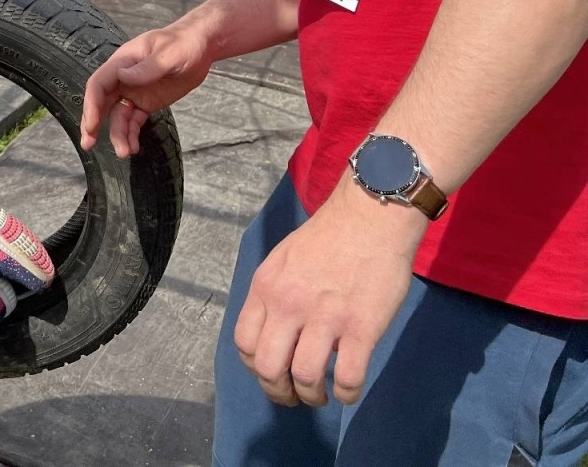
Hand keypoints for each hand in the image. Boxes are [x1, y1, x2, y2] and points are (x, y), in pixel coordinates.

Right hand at [79, 25, 212, 156]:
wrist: (200, 47)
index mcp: (123, 61)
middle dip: (92, 123)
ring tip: (124, 153)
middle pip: (101, 102)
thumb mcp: (169, 54)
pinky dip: (131, 134)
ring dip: (117, 134)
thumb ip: (147, 67)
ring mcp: (134, 91)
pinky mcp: (145, 102)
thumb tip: (122, 76)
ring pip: (117, 116)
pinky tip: (134, 147)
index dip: (92, 104)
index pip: (99, 84)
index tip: (91, 125)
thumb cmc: (184, 44)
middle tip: (88, 144)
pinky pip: (133, 121)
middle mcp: (123, 78)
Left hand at [233, 181, 422, 406]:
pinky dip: (347, 393)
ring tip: (321, 396)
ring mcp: (325, 318)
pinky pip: (348, 377)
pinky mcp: (361, 328)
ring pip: (305, 377)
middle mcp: (288, 305)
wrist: (369, 217)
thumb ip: (274, 294)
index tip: (271, 373)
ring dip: (312, 397)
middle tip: (293, 396)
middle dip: (278, 391)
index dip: (255, 367)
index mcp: (266, 288)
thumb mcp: (283, 260)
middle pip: (268, 367)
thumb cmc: (328, 237)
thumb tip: (275, 330)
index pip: (244, 343)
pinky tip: (348, 390)